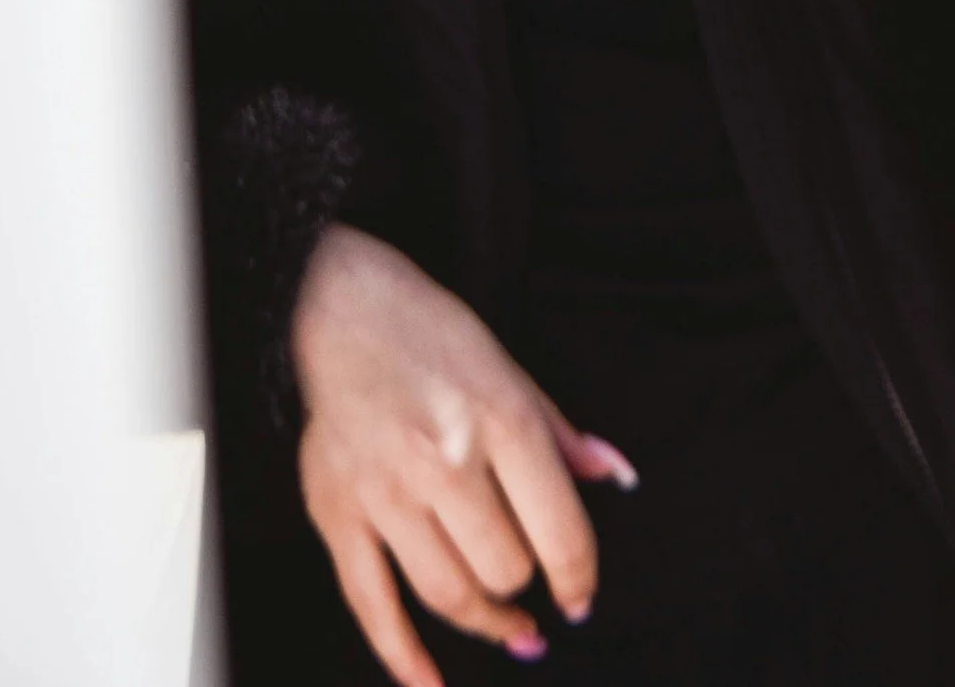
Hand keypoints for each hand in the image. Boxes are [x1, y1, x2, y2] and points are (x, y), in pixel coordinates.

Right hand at [291, 225, 635, 685]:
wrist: (339, 306)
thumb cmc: (431, 333)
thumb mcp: (510, 367)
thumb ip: (562, 432)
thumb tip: (617, 477)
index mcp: (500, 418)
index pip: (560, 532)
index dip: (579, 578)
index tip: (581, 597)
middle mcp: (445, 459)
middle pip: (505, 570)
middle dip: (524, 585)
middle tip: (530, 587)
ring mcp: (386, 490)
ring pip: (448, 594)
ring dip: (485, 624)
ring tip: (506, 626)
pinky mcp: (337, 511)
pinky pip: (371, 605)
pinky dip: (404, 657)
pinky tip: (434, 682)